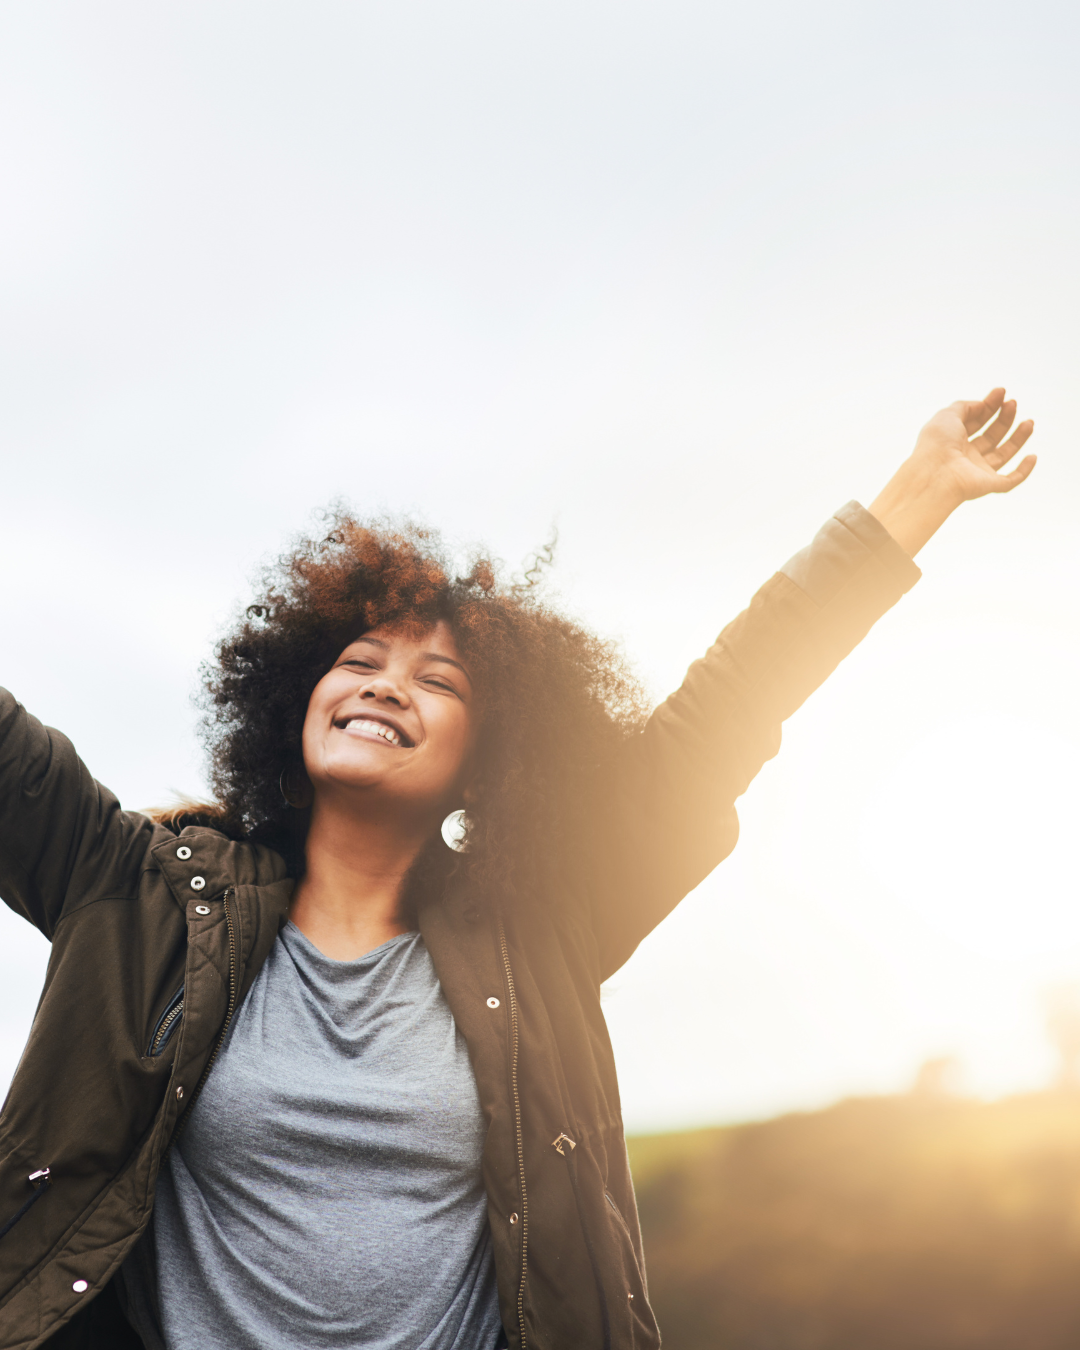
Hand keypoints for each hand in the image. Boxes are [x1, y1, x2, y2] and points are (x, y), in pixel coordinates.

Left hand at [868, 387, 1035, 556]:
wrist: (935, 474)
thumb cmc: (936, 444)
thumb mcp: (947, 415)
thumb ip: (965, 406)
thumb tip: (982, 404)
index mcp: (953, 440)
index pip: (975, 422)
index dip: (989, 406)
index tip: (1001, 392)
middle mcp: (966, 456)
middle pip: (990, 436)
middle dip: (1004, 419)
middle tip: (1012, 404)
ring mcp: (978, 471)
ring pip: (1003, 455)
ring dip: (1018, 438)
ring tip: (1029, 422)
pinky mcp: (989, 485)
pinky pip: (1010, 481)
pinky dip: (1023, 471)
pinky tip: (1032, 456)